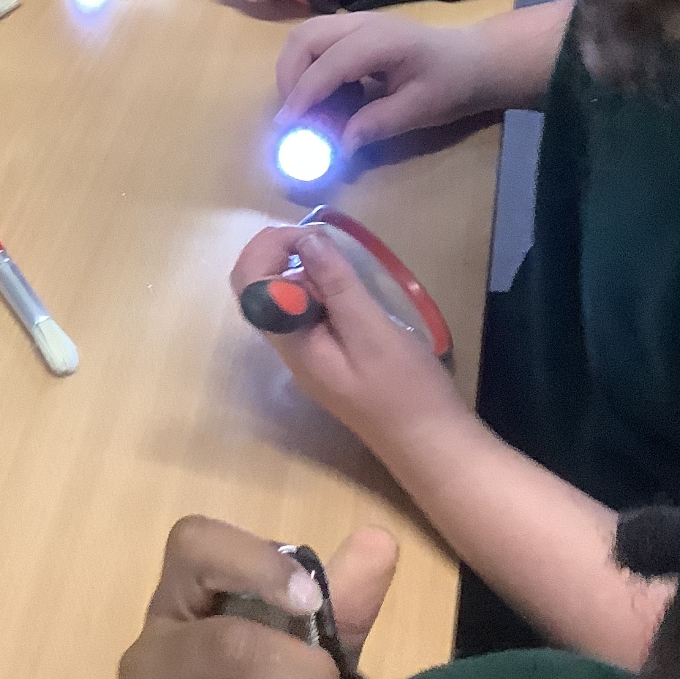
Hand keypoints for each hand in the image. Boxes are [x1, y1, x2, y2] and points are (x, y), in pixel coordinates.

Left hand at [230, 222, 461, 452]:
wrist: (430, 443)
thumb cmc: (406, 389)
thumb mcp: (373, 330)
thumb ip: (337, 285)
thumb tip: (306, 239)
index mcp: (292, 342)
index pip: (250, 285)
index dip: (268, 248)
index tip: (310, 235)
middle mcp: (289, 347)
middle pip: (259, 288)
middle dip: (280, 253)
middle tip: (324, 241)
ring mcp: (307, 353)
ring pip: (282, 299)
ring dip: (300, 269)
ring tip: (339, 258)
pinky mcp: (328, 356)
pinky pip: (306, 312)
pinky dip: (319, 288)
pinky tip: (349, 286)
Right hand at [275, 11, 496, 153]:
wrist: (475, 60)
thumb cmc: (453, 84)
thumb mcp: (421, 110)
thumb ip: (376, 124)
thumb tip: (338, 146)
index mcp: (382, 40)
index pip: (329, 63)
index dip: (305, 95)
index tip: (287, 126)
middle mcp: (361, 23)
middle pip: (304, 38)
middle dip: (289, 78)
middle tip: (293, 117)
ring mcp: (355, 22)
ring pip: (304, 36)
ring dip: (293, 70)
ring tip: (306, 107)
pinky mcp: (352, 30)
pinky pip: (315, 42)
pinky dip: (308, 68)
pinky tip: (328, 95)